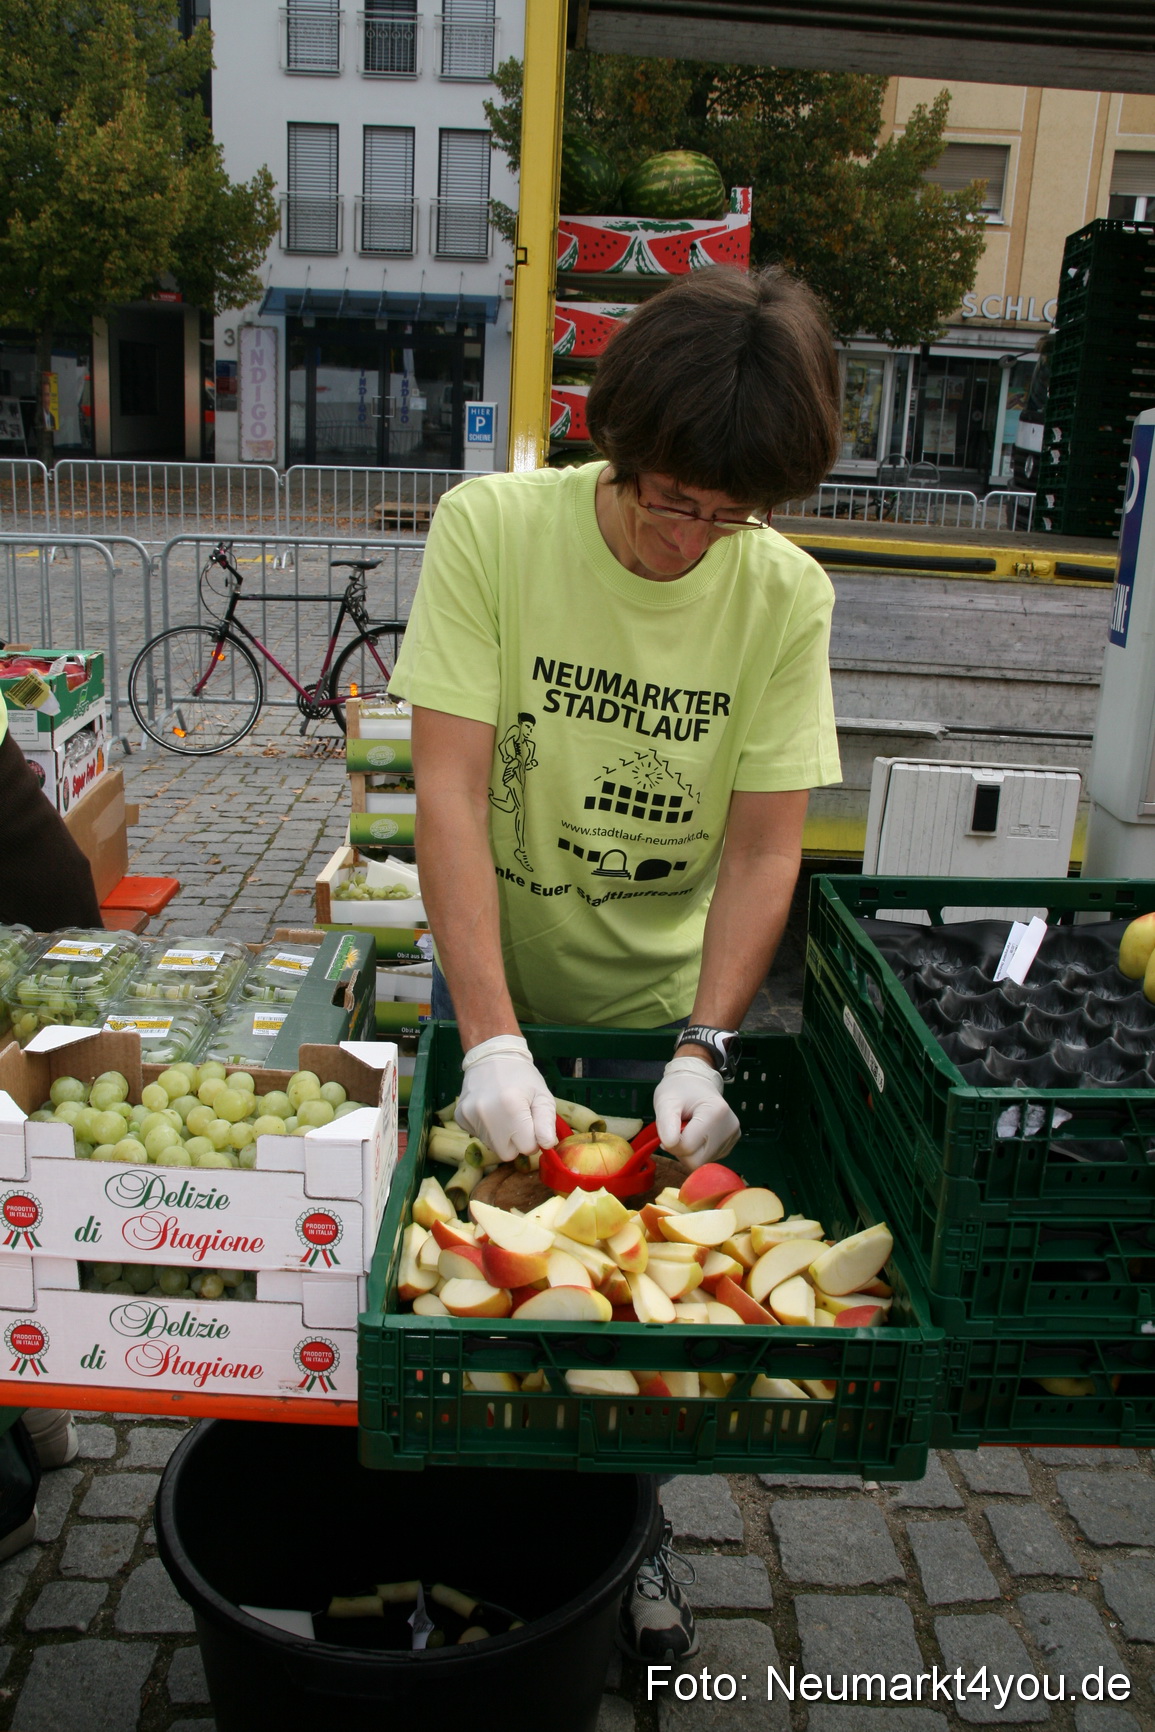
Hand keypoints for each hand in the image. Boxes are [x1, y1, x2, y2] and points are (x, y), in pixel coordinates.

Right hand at [455, 1035, 557, 1163]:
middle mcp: (487, 1114)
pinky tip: (489, 1110)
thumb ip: (547, 1122)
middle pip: (506, 1153)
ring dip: (501, 1136)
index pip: (527, 1148)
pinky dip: (486, 1129)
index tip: (531, 1124)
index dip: (532, 1139)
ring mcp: (470, 1116)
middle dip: (515, 1142)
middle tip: (518, 1122)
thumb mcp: (543, 1096)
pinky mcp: (459, 1117)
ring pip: (492, 1146)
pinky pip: (478, 1136)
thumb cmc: (522, 1077)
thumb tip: (546, 1145)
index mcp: (512, 1108)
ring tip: (502, 1113)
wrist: (491, 1055)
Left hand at [653, 1056, 740, 1168]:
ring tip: (687, 1130)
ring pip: (702, 1162)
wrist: (696, 1082)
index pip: (687, 1147)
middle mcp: (730, 1127)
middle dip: (681, 1150)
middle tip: (677, 1131)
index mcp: (715, 1112)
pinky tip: (697, 1134)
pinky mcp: (732, 1142)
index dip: (671, 1142)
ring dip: (689, 1151)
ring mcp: (733, 1136)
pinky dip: (698, 1151)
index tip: (670, 1127)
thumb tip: (669, 1146)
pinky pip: (709, 1158)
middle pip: (697, 1160)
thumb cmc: (679, 1090)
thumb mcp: (666, 1101)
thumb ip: (665, 1124)